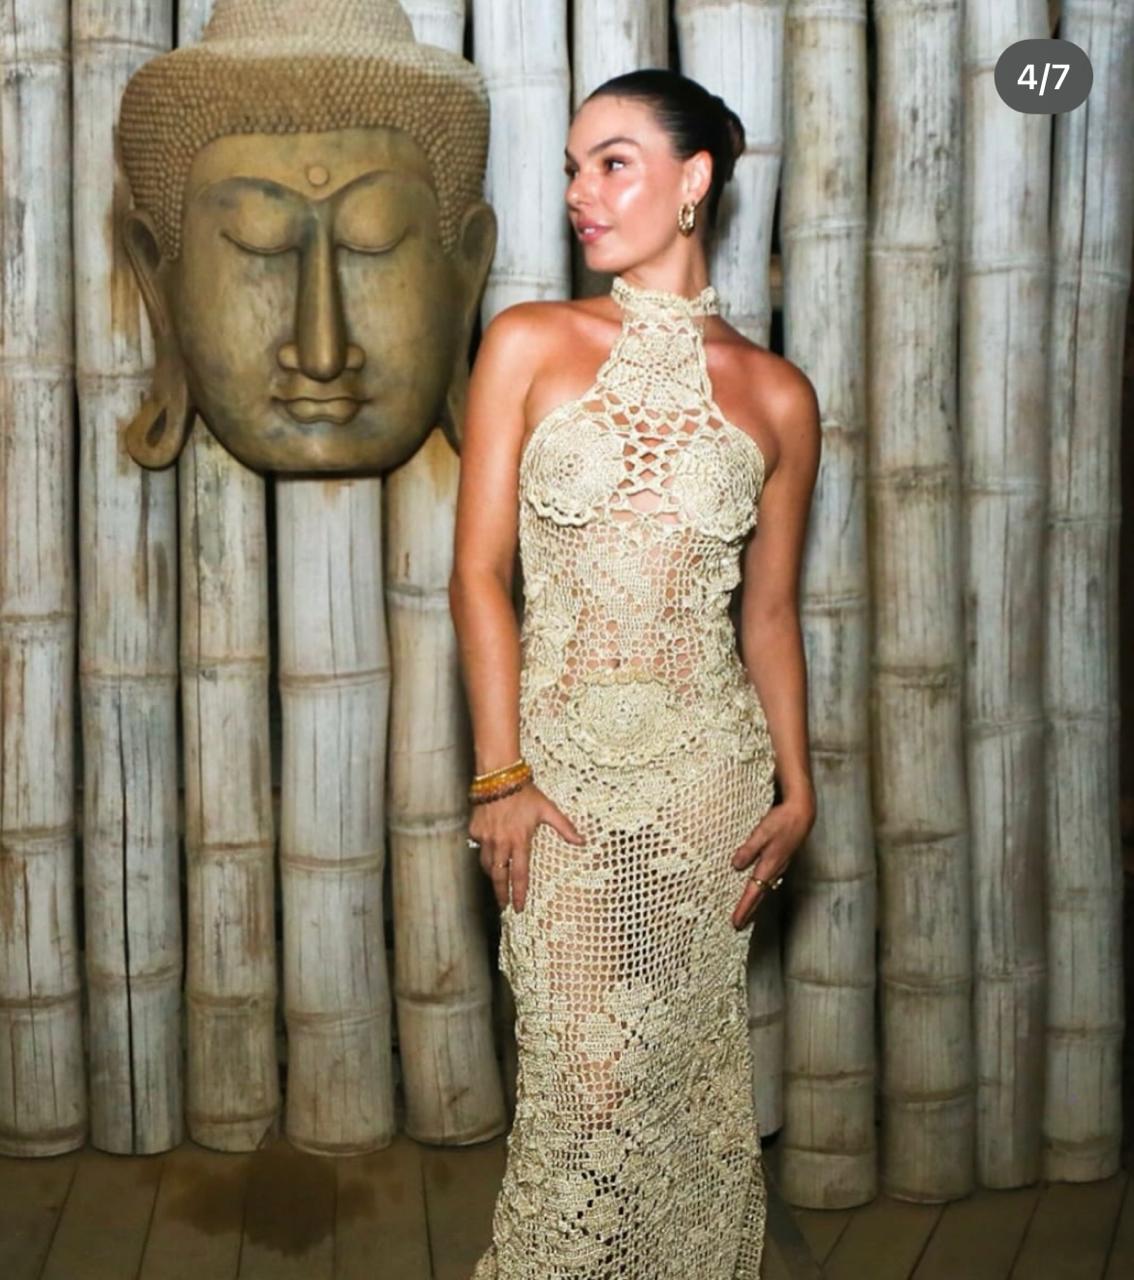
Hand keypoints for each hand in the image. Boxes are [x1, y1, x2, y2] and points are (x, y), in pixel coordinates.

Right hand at [469, 782, 585, 911]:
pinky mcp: (475, 830)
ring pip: (487, 864)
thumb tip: (582, 841)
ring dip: (493, 875)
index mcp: (519, 840)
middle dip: (501, 893)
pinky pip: (479, 847)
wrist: (499, 775)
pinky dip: (485, 852)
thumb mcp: (547, 809)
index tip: (519, 907)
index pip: (519, 874)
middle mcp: (501, 842)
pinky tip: (490, 852)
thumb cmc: (525, 792)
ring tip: (498, 882)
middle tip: (503, 906)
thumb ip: (565, 827)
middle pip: (499, 876)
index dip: (519, 893)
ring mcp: (486, 837)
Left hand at [729, 789, 814, 928]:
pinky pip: (768, 878)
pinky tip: (757, 884)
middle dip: (749, 910)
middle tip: (738, 923)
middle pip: (760, 894)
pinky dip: (761, 886)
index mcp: (769, 866)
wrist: (803, 812)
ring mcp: (780, 865)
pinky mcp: (781, 858)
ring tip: (745, 909)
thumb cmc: (782, 821)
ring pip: (765, 887)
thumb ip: (748, 850)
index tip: (736, 923)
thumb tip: (736, 866)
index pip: (754, 892)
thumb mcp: (761, 833)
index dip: (744, 908)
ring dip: (755, 899)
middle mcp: (776, 869)